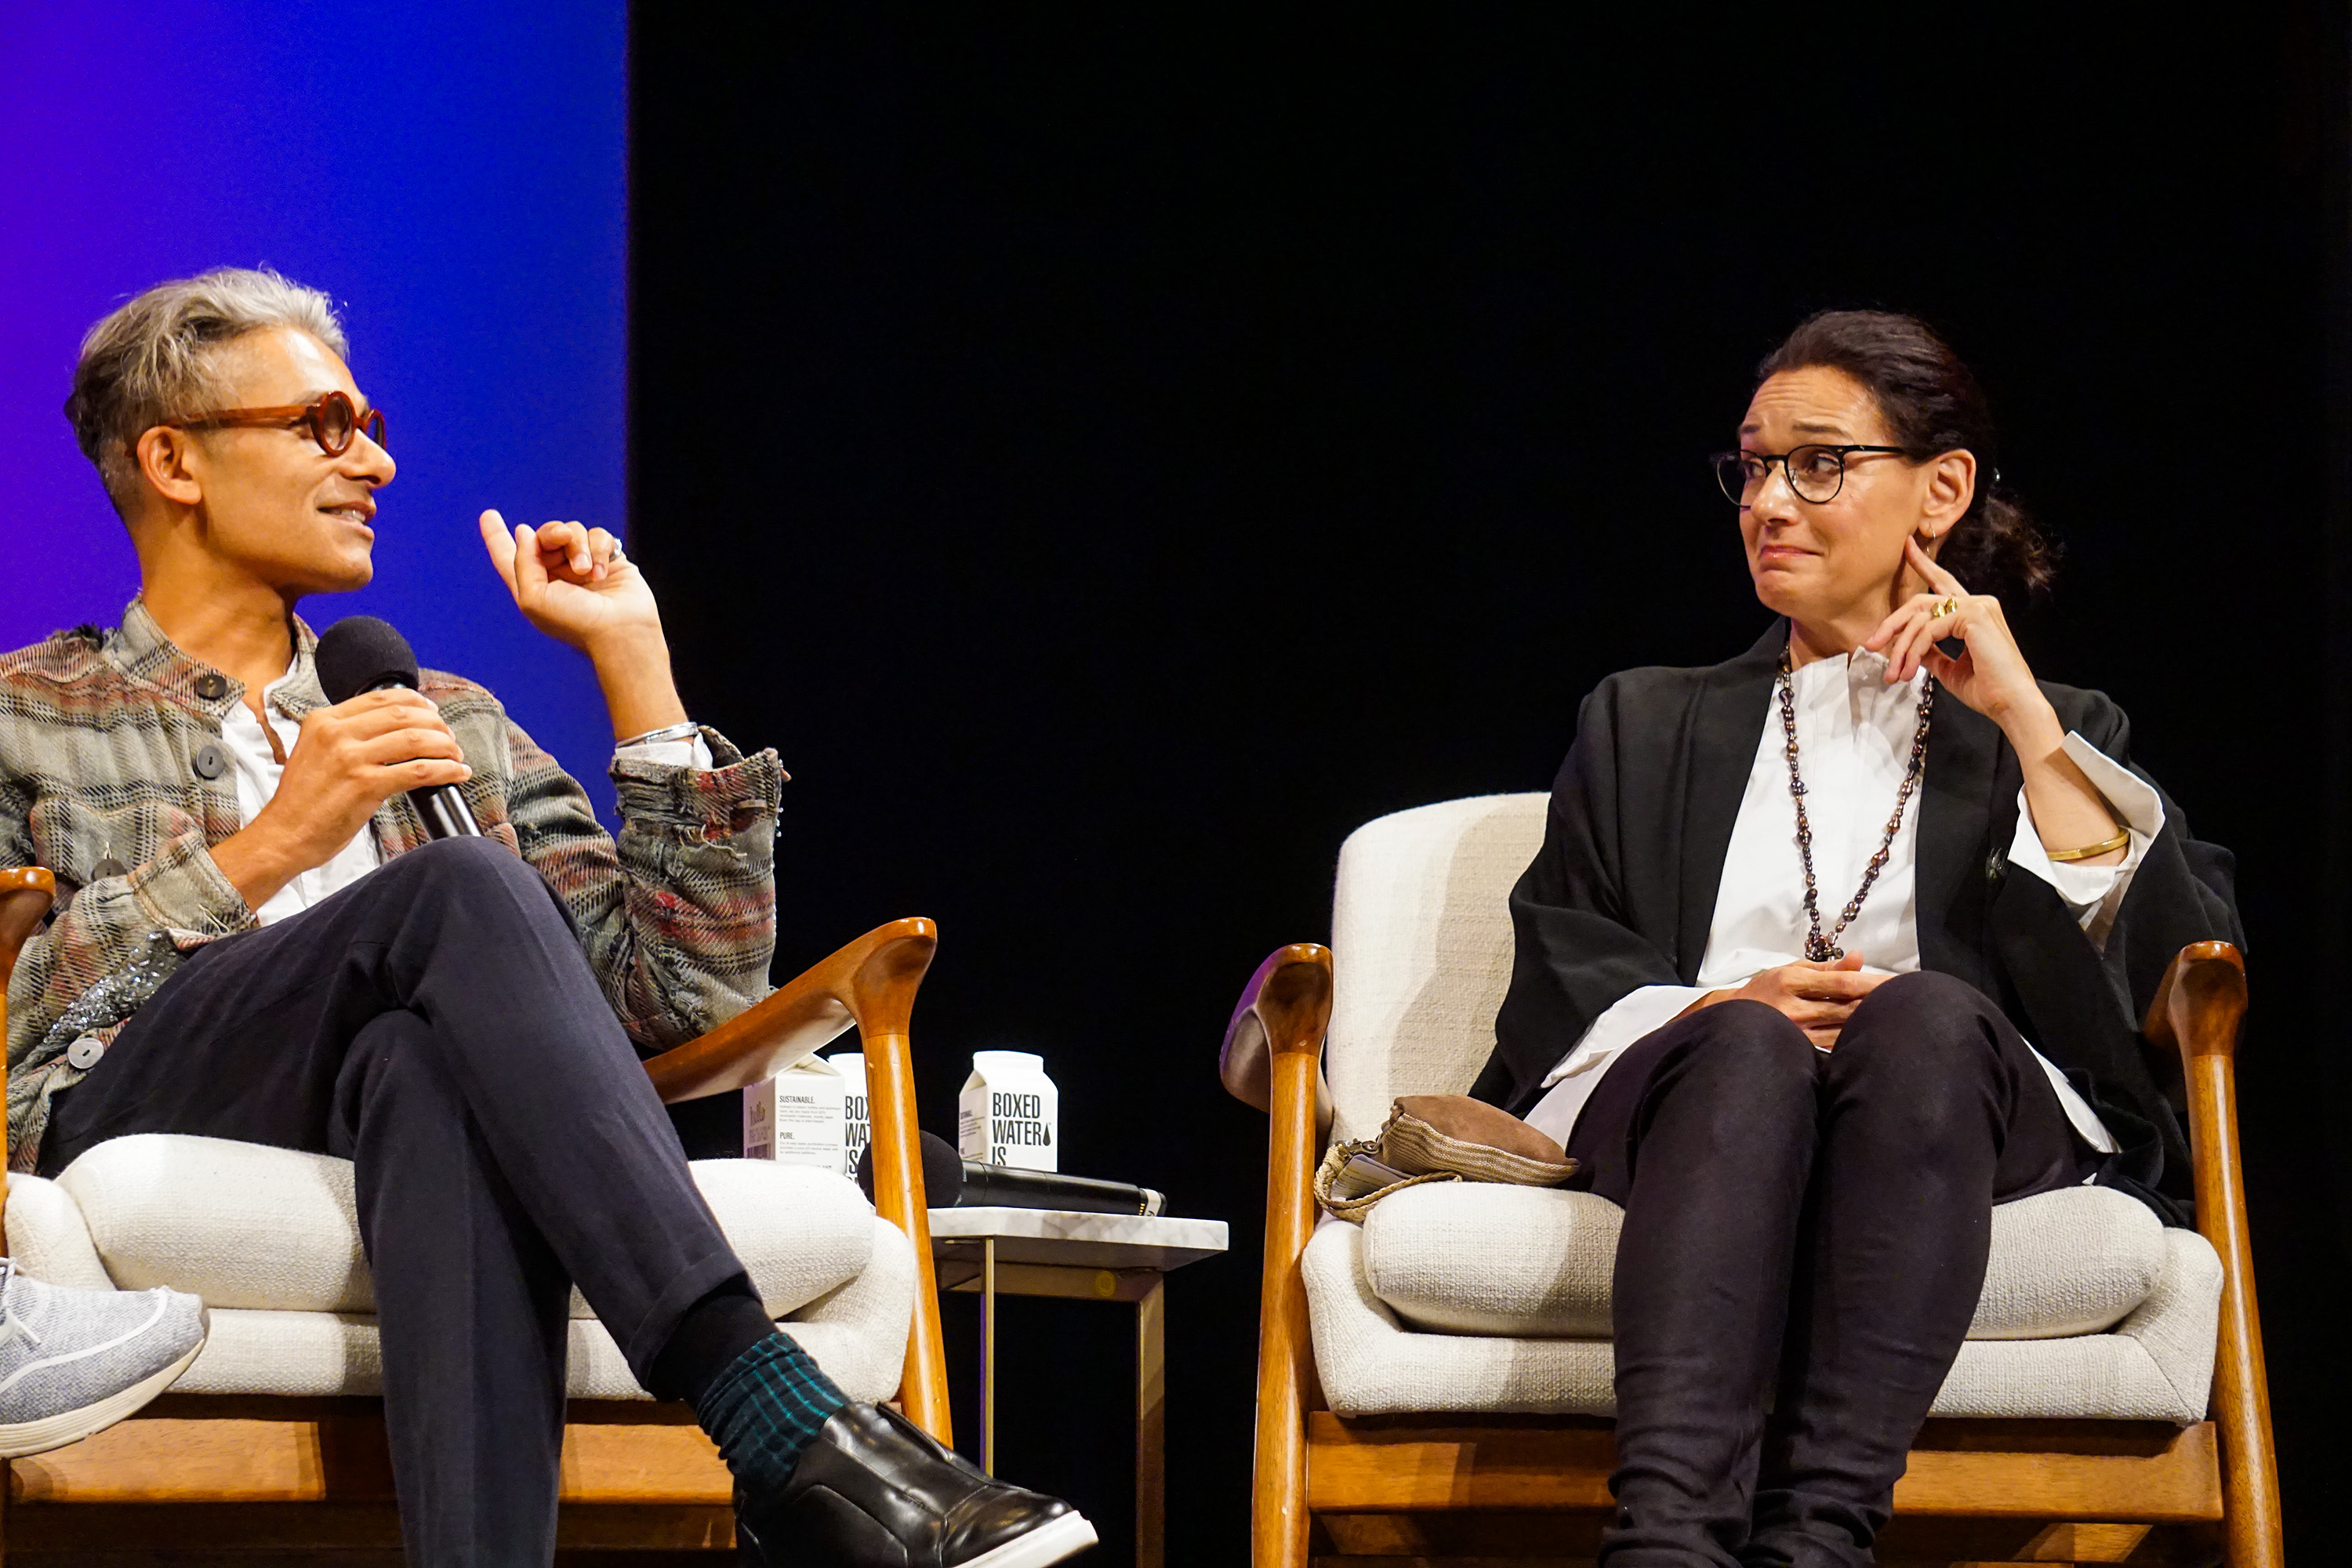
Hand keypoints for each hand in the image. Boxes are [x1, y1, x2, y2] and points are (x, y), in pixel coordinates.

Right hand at [211, 689, 470, 908]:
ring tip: (456, 755)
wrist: (283, 835)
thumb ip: (345, 736)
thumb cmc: (302, 802)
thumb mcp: (315, 753)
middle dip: (436, 725)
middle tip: (449, 738)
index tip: (432, 712)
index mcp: (323, 720)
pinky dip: (445, 770)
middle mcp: (336, 733)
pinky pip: (419, 771)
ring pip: (416, 739)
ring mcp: (350, 758)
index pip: (381, 697)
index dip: (416, 702)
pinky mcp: (365, 785)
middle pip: (404, 715)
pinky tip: (457, 773)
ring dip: (445, 746)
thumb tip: (391, 730)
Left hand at [477, 509, 662, 655]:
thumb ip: (522, 562)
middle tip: (563, 538)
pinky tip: (602, 573)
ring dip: (579, 546)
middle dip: (551, 532)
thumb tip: (524, 532)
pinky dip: (600, 549)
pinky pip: (598, 535)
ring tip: (587, 571)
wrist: (619, 630)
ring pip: (573, 531)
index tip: (488, 515)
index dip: (496, 535)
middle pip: (543, 535)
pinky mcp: (607, 560)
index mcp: (532, 584)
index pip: (508, 555)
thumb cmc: (575, 622)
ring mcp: (582, 565)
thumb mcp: (533, 597)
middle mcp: (555, 573)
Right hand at [1695, 954, 1891, 1049]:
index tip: (1899, 982)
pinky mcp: (1800, 1051)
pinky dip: (1855, 1039)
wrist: (1729, 1021)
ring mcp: (1796, 1033)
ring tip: (1897, 1018)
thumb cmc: (1763, 992)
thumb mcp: (1789, 971)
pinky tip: (1873, 1037)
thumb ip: (1826, 968)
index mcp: (1791, 981)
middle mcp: (1794, 1008)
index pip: (1843, 983)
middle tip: (1910, 1000)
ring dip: (1872, 1023)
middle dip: (1880, 1003)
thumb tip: (1858, 957)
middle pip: (1849, 1007)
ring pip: (1845, 1029)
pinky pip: (1835, 1046)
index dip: (1874, 983)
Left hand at [1862, 538, 2049, 731]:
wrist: (2011, 704)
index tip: (1906, 547)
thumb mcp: (1948, 668)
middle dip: (1892, 623)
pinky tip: (1910, 669)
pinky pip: (1929, 629)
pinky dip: (1914, 650)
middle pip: (1921, 602)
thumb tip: (1909, 648)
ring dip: (1901, 647)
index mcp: (1975, 613)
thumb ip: (1930, 652)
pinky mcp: (1974, 616)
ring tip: (1892, 674)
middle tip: (1871, 644)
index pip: (1943, 585)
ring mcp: (1978, 606)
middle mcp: (1978, 603)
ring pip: (1921, 617)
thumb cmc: (1986, 690)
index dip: (1923, 565)